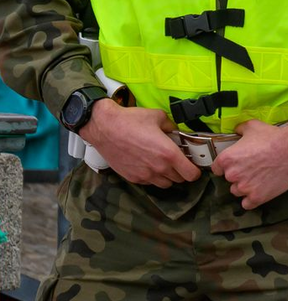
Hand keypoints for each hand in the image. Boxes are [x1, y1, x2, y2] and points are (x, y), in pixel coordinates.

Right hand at [79, 100, 199, 186]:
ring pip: (165, 184)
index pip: (191, 174)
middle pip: (179, 180)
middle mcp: (158, 168)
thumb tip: (174, 132)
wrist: (104, 128)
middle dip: (181, 171)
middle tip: (177, 161)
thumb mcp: (158, 117)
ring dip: (167, 176)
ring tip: (162, 165)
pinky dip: (152, 177)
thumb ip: (171, 127)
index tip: (193, 165)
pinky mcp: (132, 178)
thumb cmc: (130, 121)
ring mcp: (145, 175)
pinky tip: (147, 165)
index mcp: (169, 153)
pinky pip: (149, 183)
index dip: (195, 171)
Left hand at [212, 120, 287, 209]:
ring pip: (237, 191)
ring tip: (257, 178)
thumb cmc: (273, 138)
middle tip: (251, 168)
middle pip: (229, 180)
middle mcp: (232, 175)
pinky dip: (251, 199)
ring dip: (244, 187)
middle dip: (237, 175)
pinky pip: (246, 204)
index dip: (225, 167)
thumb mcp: (253, 127)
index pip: (217, 169)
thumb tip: (236, 130)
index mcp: (226, 159)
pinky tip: (258, 191)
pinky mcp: (256, 198)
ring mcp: (244, 188)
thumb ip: (239, 129)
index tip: (234, 164)